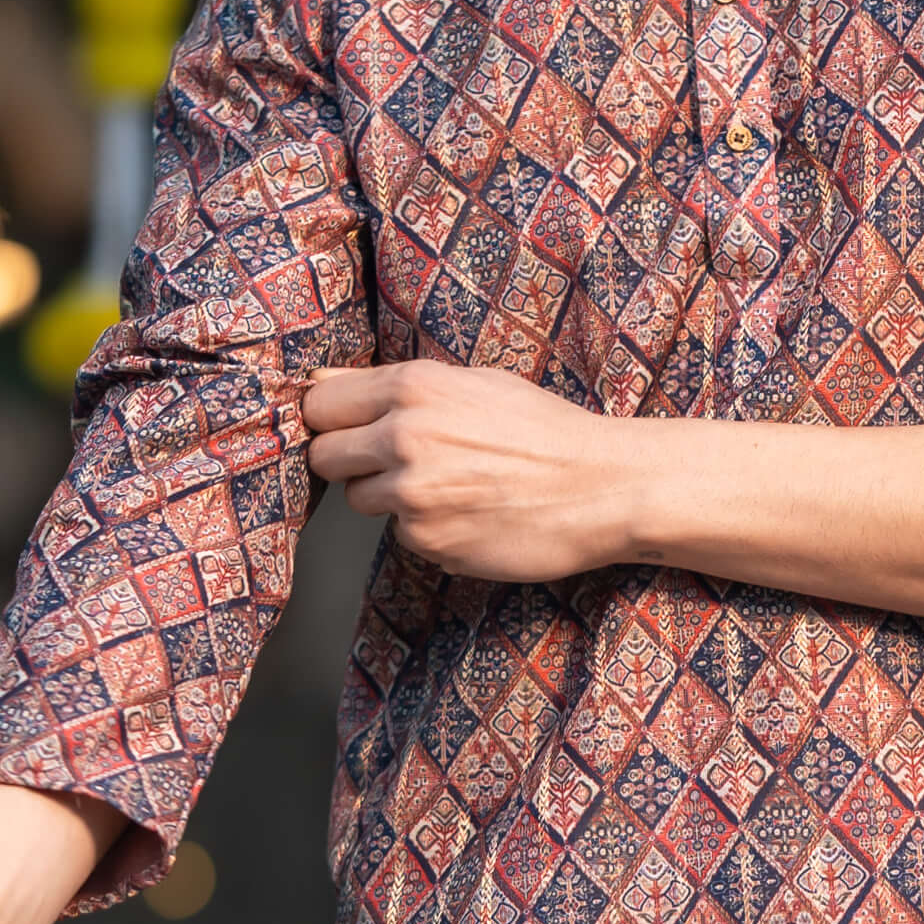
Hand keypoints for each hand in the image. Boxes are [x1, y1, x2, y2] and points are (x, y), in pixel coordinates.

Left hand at [302, 356, 641, 581]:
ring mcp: (414, 494)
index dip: (330, 418)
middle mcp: (404, 437)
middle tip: (391, 463)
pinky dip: (426, 528)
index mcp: (413, 387)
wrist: (603, 487)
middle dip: (348, 461)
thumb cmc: (545, 431)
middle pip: (323, 456)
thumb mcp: (474, 383)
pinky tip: (470, 514)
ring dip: (388, 497)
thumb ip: (397, 386)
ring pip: (358, 499)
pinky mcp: (429, 541)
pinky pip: (401, 534)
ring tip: (446, 487)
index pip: (320, 403)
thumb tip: (321, 382)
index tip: (345, 428)